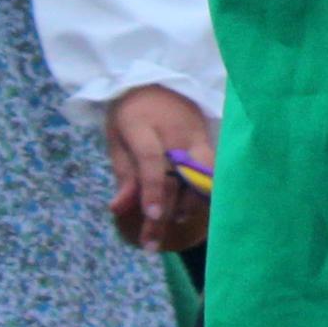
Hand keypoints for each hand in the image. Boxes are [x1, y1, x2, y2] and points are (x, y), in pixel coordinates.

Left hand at [102, 82, 212, 254]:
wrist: (159, 81)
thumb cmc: (132, 114)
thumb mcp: (117, 139)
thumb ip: (123, 174)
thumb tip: (118, 210)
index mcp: (143, 127)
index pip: (151, 161)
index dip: (154, 190)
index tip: (153, 217)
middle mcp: (174, 133)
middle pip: (176, 176)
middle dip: (167, 212)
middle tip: (151, 245)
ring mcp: (196, 136)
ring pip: (202, 174)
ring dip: (190, 204)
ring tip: (174, 223)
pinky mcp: (209, 141)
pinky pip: (210, 171)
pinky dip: (203, 194)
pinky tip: (193, 210)